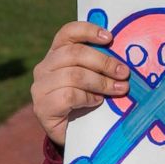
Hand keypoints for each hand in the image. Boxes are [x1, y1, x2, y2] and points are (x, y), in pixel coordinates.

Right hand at [31, 22, 129, 146]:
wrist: (76, 133)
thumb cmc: (90, 98)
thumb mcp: (97, 76)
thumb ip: (101, 63)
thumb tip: (125, 51)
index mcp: (58, 53)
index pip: (68, 33)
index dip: (88, 30)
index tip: (110, 38)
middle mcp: (44, 67)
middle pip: (74, 54)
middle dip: (104, 62)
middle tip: (124, 73)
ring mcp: (40, 87)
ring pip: (73, 75)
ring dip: (101, 82)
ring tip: (118, 89)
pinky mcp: (42, 107)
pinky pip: (68, 96)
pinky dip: (88, 97)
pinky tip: (97, 101)